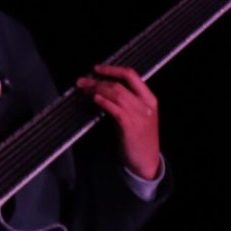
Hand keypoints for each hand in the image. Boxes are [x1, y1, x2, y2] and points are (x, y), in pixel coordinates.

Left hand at [77, 64, 160, 179]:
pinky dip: (103, 102)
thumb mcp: (138, 116)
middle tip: (80, 81)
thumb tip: (100, 91)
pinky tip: (93, 99)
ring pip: (115, 94)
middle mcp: (146, 104)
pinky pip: (115, 109)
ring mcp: (139, 115)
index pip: (132, 75)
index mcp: (150, 99)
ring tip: (82, 91)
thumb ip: (126, 103)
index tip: (96, 68)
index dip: (112, 69)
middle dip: (97, 81)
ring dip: (95, 90)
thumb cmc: (138, 139)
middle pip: (119, 84)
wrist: (146, 161)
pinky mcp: (130, 126)